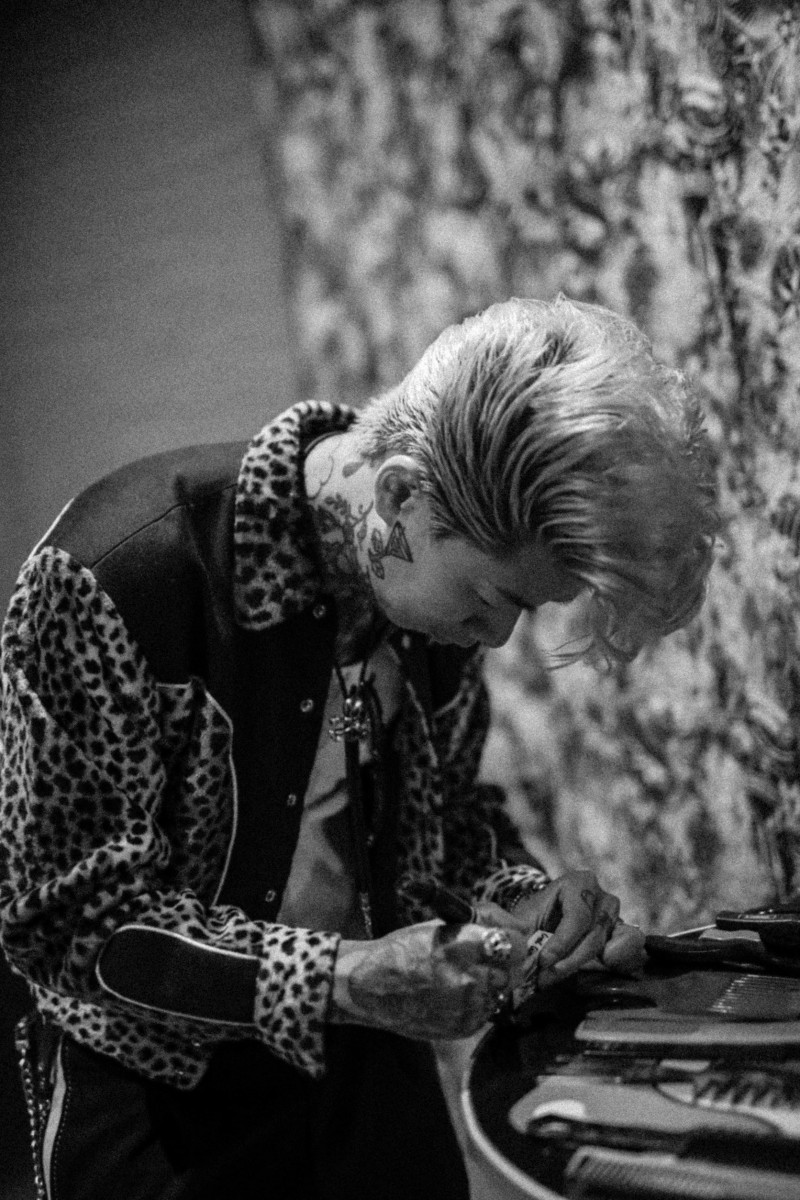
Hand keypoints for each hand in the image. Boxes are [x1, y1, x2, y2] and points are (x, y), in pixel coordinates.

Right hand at [330, 919, 526, 1039]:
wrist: (370, 987)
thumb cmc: (403, 949)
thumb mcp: (440, 926)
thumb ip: (478, 927)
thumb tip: (512, 927)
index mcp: (466, 944)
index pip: (516, 943)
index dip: (513, 938)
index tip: (507, 938)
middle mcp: (472, 977)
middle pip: (514, 969)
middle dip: (504, 962)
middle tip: (486, 958)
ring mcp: (469, 1006)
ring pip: (503, 992)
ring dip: (492, 983)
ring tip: (465, 976)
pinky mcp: (464, 1026)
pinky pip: (487, 1011)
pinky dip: (479, 1002)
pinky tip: (456, 993)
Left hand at [500, 870, 645, 987]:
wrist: (547, 922)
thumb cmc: (535, 918)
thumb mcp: (524, 918)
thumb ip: (515, 927)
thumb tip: (502, 938)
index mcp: (580, 882)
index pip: (577, 917)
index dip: (562, 943)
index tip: (544, 962)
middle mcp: (602, 896)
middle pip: (593, 934)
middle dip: (568, 959)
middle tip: (544, 977)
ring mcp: (616, 916)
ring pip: (607, 946)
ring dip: (584, 964)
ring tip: (557, 976)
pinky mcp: (624, 936)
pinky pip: (632, 950)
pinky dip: (621, 962)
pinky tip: (602, 970)